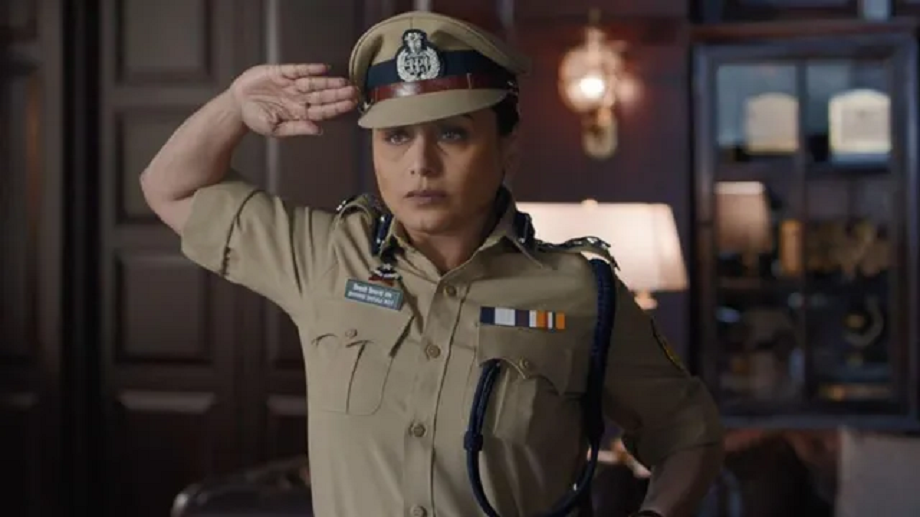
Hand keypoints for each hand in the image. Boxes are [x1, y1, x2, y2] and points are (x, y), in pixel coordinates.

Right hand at [228, 63, 358, 136]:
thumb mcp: (275, 129)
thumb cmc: (257, 119)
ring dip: (328, 82)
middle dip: (338, 94)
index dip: (337, 107)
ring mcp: (291, 85)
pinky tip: (323, 69)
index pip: (323, 111)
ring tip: (344, 81)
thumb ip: (297, 128)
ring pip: (314, 83)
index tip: (351, 105)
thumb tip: (318, 131)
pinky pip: (298, 70)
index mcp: (299, 113)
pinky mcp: (280, 73)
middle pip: (322, 96)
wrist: (237, 106)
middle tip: (354, 91)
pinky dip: (310, 69)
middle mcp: (299, 98)